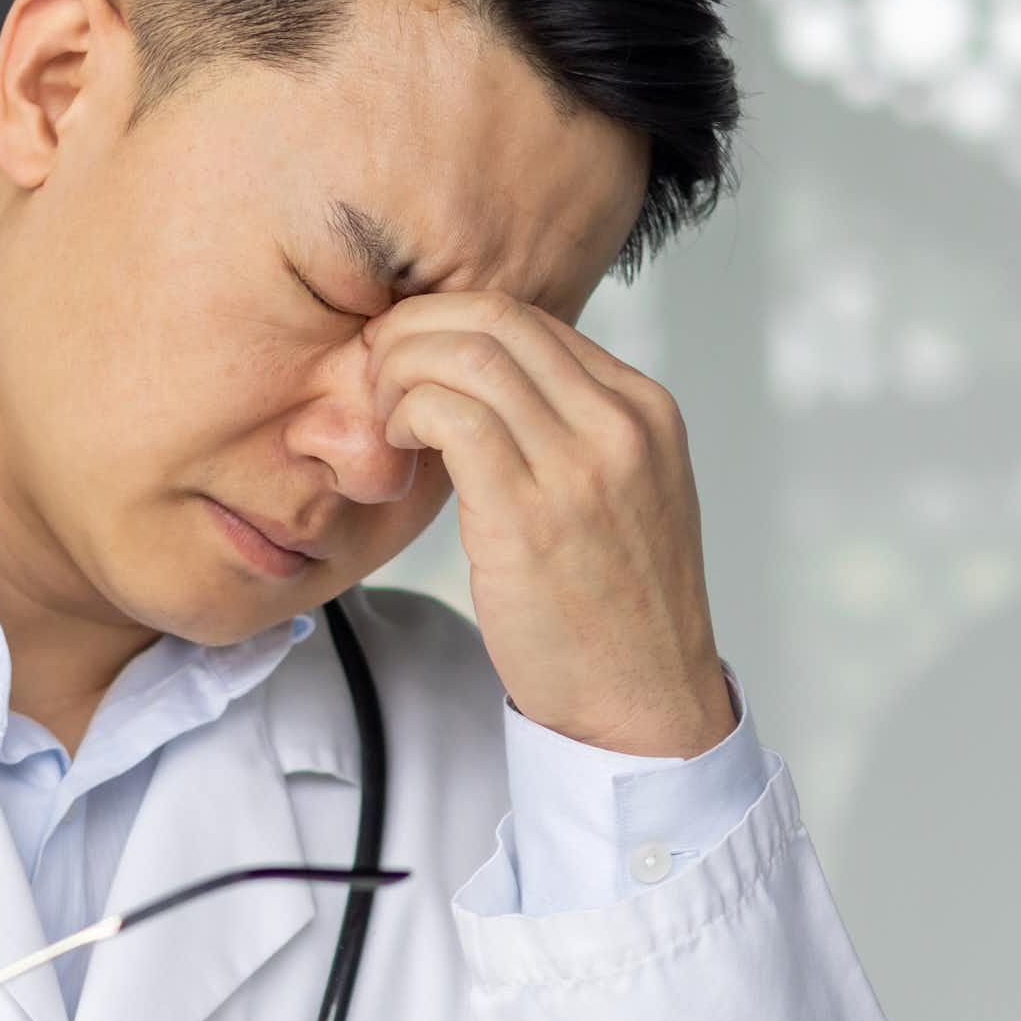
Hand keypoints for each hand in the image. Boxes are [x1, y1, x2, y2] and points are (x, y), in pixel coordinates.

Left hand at [366, 292, 734, 758]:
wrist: (644, 703)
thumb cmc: (615, 613)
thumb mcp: (619, 497)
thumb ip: (571, 435)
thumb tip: (487, 394)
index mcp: (643, 408)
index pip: (531, 319)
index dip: (451, 325)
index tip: (407, 360)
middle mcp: (620, 422)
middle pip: (495, 318)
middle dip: (414, 331)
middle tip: (375, 373)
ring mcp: (581, 464)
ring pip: (467, 355)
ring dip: (400, 372)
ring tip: (382, 417)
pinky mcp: (531, 513)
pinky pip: (449, 416)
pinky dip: (405, 415)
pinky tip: (396, 451)